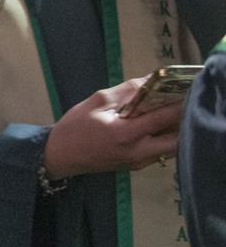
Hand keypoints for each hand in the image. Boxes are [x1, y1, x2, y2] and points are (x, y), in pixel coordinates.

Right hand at [43, 75, 184, 178]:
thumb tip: (151, 80)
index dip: (179, 103)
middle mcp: (138, 151)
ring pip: (171, 149)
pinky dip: (164, 140)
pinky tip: (157, 129)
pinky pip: (160, 153)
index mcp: (126, 134)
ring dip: (176, 132)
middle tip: (182, 105)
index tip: (187, 90)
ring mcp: (139, 162)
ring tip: (171, 115)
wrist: (59, 155)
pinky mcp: (136, 166)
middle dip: (184, 122)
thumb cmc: (75, 127)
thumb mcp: (96, 102)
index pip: (163, 118)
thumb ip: (126, 91)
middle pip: (177, 139)